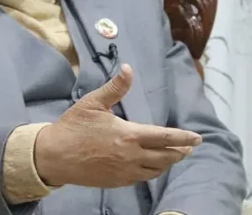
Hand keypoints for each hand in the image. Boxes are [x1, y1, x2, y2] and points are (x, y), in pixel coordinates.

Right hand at [33, 64, 201, 187]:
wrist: (54, 156)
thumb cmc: (73, 127)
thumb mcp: (93, 103)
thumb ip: (115, 87)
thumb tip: (128, 69)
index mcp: (129, 135)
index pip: (165, 137)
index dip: (184, 138)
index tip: (198, 138)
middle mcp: (131, 156)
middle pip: (166, 157)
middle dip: (180, 151)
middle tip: (190, 147)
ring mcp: (125, 172)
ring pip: (156, 170)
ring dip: (168, 163)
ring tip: (174, 156)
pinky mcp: (116, 182)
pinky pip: (141, 178)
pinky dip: (152, 172)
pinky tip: (152, 166)